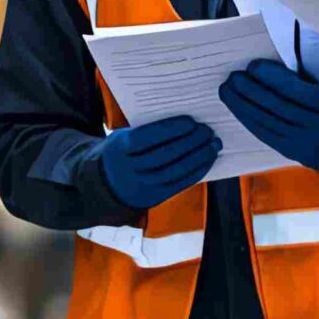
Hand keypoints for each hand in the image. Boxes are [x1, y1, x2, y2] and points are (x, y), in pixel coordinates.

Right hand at [97, 115, 222, 210]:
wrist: (105, 185)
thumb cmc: (122, 152)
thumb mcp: (123, 138)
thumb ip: (146, 131)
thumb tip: (183, 122)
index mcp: (119, 149)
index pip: (147, 138)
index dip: (170, 129)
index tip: (191, 121)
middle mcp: (129, 170)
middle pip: (164, 155)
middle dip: (190, 142)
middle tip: (207, 131)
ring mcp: (142, 186)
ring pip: (175, 171)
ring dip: (198, 157)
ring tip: (213, 144)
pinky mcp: (154, 197)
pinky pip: (179, 184)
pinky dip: (197, 171)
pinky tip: (208, 160)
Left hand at [218, 58, 318, 172]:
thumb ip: (300, 81)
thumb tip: (265, 68)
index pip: (295, 90)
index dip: (271, 77)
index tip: (252, 65)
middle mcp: (317, 126)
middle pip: (277, 106)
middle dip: (250, 90)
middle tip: (233, 77)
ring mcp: (303, 142)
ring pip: (267, 122)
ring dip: (242, 105)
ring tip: (227, 90)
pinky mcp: (290, 152)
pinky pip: (264, 134)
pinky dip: (247, 119)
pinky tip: (235, 107)